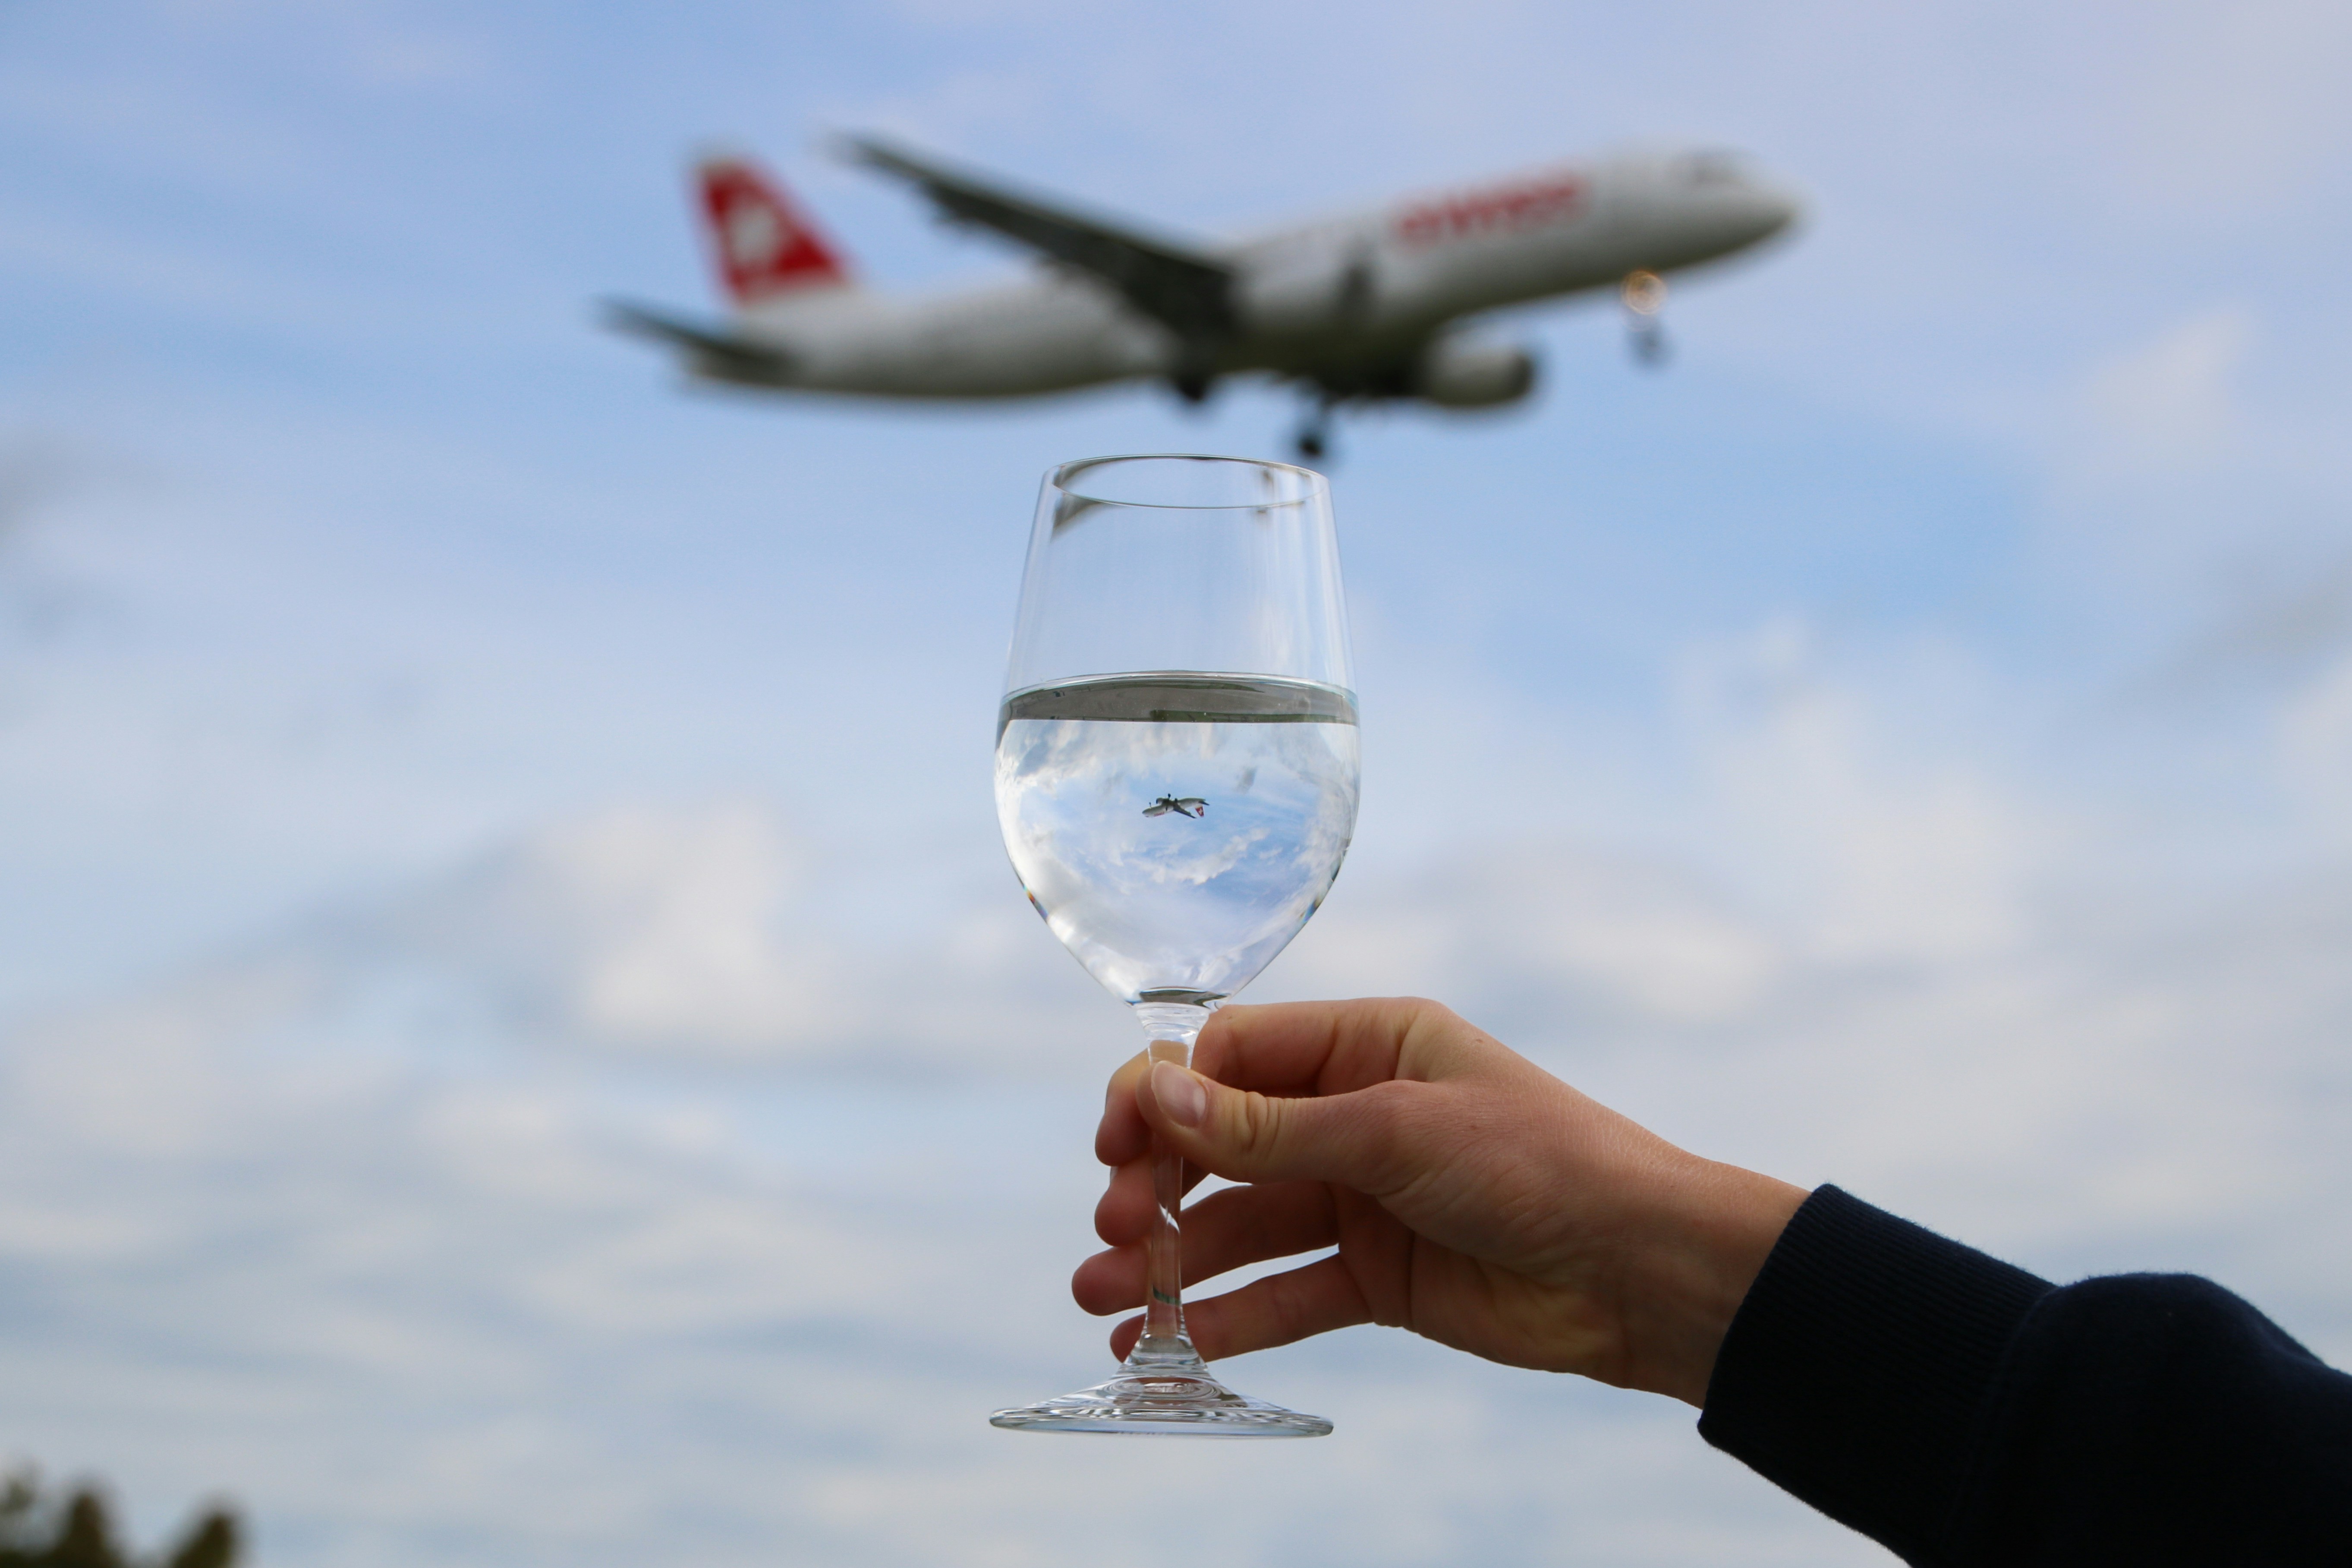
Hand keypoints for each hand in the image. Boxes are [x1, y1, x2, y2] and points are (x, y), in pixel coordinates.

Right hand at [1075, 997, 1807, 1406]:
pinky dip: (1228, 1317)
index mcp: (1366, 1045)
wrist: (1639, 1268)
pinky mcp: (1378, 1276)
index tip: (1115, 1144)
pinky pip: (1285, 1292)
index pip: (1233, 1055)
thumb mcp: (1394, 1131)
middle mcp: (1355, 1113)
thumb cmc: (1539, 1163)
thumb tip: (1157, 1092)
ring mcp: (1363, 1197)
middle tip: (1115, 1230)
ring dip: (1173, 1260)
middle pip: (1225, 1143)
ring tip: (1102, 1298)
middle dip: (1160, 1184)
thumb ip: (1269, 1127)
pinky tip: (1167, 1341)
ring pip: (1244, 1225)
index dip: (1164, 1094)